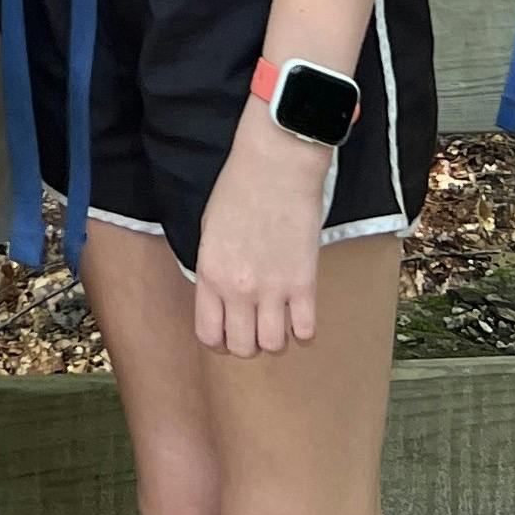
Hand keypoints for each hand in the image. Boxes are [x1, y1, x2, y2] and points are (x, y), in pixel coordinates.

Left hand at [192, 108, 332, 356]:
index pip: (208, 334)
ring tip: (277, 319)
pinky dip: (303, 330)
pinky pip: (306, 331)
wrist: (276, 166)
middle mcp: (239, 289)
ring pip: (274, 346)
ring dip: (275, 339)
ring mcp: (273, 289)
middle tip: (253, 326)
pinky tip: (299, 312)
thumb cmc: (238, 190)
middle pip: (243, 348)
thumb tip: (222, 296)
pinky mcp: (305, 283)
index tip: (227, 332)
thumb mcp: (209, 231)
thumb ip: (213, 269)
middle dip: (246, 343)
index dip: (218, 340)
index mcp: (210, 274)